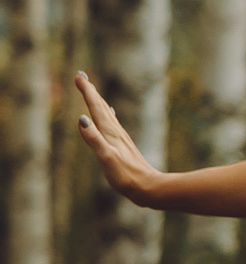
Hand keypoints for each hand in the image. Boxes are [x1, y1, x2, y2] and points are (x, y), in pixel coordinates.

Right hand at [74, 71, 164, 208]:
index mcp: (110, 133)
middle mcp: (116, 132)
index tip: (79, 76)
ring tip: (92, 91)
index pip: (95, 107)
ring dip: (97, 100)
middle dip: (90, 91)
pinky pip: (112, 124)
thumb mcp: (106, 158)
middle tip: (81, 76)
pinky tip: (109, 114)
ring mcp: (120, 138)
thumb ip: (94, 139)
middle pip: (101, 106)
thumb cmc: (126, 176)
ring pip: (106, 114)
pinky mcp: (123, 146)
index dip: (87, 91)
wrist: (149, 188)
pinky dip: (107, 115)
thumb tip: (81, 118)